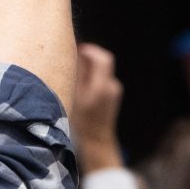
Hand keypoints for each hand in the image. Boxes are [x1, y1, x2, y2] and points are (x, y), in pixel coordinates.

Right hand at [71, 43, 123, 169]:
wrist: (97, 140)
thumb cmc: (83, 121)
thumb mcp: (75, 97)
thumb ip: (79, 75)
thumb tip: (78, 56)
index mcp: (102, 85)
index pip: (103, 58)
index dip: (91, 50)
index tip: (77, 48)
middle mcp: (112, 86)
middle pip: (103, 61)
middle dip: (90, 57)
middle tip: (74, 57)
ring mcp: (114, 90)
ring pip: (102, 70)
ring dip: (90, 67)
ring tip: (75, 72)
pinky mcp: (113, 94)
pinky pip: (103, 78)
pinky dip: (93, 75)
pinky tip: (82, 84)